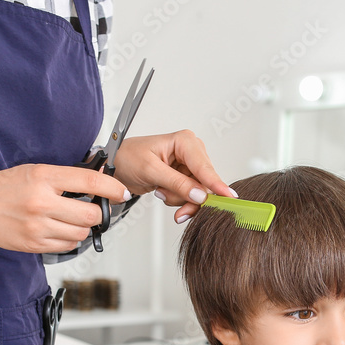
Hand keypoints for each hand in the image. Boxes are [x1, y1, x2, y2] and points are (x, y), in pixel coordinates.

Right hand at [0, 164, 130, 252]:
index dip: (112, 188)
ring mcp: (37, 227)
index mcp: (43, 178)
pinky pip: (67, 246)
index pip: (89, 181)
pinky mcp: (34, 244)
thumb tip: (96, 182)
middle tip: (94, 208)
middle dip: (98, 213)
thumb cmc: (3, 188)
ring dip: (83, 227)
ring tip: (72, 219)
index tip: (121, 192)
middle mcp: (41, 203)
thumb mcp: (34, 171)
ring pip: (81, 233)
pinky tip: (60, 229)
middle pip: (90, 215)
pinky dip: (70, 239)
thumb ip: (64, 177)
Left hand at [112, 130, 233, 222]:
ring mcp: (189, 166)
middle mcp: (191, 152)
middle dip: (188, 196)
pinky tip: (163, 193)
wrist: (116, 166)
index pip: (204, 167)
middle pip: (204, 183)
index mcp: (185, 141)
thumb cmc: (128, 158)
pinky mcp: (184, 178)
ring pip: (198, 193)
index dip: (216, 184)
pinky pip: (190, 196)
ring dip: (179, 199)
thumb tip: (200, 194)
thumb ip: (177, 183)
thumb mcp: (150, 170)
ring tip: (160, 191)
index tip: (228, 198)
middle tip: (173, 204)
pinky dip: (177, 200)